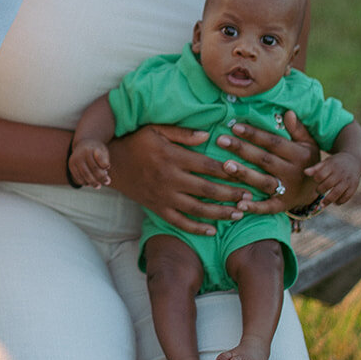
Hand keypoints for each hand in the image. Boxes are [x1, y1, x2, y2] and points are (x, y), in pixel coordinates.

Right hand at [68, 136, 110, 187]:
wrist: (83, 144)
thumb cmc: (96, 150)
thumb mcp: (103, 151)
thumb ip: (105, 160)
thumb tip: (105, 171)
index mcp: (93, 148)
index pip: (100, 158)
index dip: (104, 164)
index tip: (108, 167)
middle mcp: (83, 153)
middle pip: (94, 169)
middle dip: (101, 178)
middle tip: (107, 182)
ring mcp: (75, 159)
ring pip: (85, 174)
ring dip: (93, 182)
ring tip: (98, 186)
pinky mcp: (71, 164)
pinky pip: (78, 176)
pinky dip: (84, 182)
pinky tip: (89, 184)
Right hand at [110, 124, 263, 235]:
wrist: (112, 165)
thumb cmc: (136, 142)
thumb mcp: (156, 129)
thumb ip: (182, 133)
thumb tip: (207, 135)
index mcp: (173, 157)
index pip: (207, 165)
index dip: (228, 170)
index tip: (245, 172)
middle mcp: (170, 179)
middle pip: (207, 190)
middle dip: (231, 194)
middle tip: (249, 196)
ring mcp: (164, 196)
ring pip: (198, 209)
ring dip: (220, 213)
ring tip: (239, 213)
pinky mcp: (158, 208)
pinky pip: (180, 222)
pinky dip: (197, 228)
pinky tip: (212, 230)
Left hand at [215, 111, 320, 212]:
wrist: (318, 190)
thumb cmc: (305, 160)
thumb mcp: (308, 143)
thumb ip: (297, 129)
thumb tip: (288, 113)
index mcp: (299, 155)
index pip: (273, 142)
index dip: (254, 134)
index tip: (235, 126)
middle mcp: (293, 173)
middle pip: (264, 160)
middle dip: (242, 150)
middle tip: (221, 140)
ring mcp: (287, 191)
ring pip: (263, 182)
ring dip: (244, 174)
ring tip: (225, 165)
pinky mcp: (281, 206)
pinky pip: (266, 207)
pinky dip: (253, 207)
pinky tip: (238, 205)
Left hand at [305, 149, 360, 204]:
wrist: (354, 161)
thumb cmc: (336, 163)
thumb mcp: (326, 162)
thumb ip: (316, 168)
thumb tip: (305, 172)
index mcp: (332, 166)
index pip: (321, 175)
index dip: (316, 179)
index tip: (316, 180)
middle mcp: (340, 173)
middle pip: (328, 184)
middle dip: (321, 190)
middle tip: (318, 191)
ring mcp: (347, 180)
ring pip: (337, 192)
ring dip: (329, 200)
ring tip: (323, 204)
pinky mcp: (354, 186)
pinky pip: (347, 196)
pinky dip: (340, 201)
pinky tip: (335, 203)